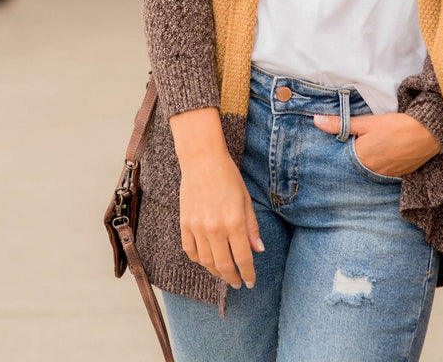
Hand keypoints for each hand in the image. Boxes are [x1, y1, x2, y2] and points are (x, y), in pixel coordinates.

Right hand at [178, 149, 264, 288]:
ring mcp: (197, 227)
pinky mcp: (185, 223)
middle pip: (224, 265)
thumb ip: (251, 227)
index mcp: (234, 221)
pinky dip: (198, 260)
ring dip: (216, 272)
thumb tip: (258, 249)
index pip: (242, 258)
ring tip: (223, 273)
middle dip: (232, 277)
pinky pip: (190, 250)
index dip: (248, 273)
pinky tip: (206, 260)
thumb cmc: (228, 176)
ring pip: (206, 261)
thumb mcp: (246, 200)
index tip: (250, 282)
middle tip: (238, 283)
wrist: (202, 160)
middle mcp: (215, 228)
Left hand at [313, 112, 441, 176]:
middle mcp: (372, 173)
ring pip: (370, 171)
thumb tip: (316, 121)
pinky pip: (384, 173)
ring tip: (366, 151)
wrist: (428, 133)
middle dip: (351, 159)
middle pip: (355, 168)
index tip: (332, 148)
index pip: (341, 161)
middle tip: (350, 148)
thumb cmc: (395, 126)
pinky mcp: (400, 175)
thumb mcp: (367, 122)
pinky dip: (380, 166)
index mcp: (361, 159)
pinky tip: (382, 155)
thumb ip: (341, 124)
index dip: (337, 153)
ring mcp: (387, 176)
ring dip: (366, 163)